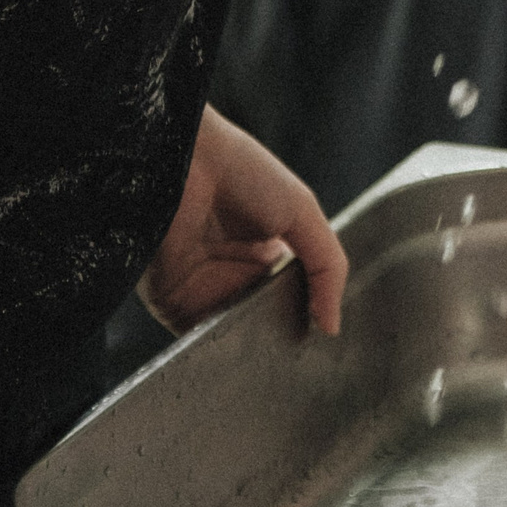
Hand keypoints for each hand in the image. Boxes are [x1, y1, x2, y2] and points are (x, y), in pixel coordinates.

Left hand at [140, 108, 349, 335]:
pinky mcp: (173, 303)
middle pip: (265, 322)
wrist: (184, 161)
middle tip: (297, 345)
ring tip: (270, 343)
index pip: (293, 298)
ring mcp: (204, 290)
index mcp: (267, 252)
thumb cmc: (241, 169)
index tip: (321, 332)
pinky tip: (239, 338)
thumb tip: (333, 325)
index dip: (307, 315)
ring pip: (234, 336)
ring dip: (251, 344)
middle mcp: (235, 274)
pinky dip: (219, 345)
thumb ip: (327, 266)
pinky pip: (199, 338)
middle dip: (280, 334)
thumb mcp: (302, 209)